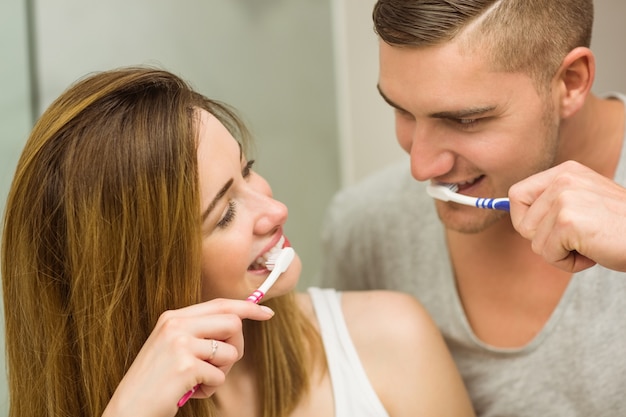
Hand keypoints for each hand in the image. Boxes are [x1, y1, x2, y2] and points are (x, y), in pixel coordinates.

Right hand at [102, 298, 273, 416]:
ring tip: (198, 381)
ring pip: (231, 352)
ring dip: (221, 373)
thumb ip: (198, 332)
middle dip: (237, 347)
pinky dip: (210, 389)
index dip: (248, 307)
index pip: (220, 304)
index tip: (267, 313)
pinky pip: (220, 376)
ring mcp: (180, 343)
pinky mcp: (185, 366)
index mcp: (173, 317)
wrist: (129, 409)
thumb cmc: (156, 382)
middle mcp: (176, 325)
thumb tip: (236, 323)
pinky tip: (191, 392)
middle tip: (221, 366)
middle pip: (233, 323)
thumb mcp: (173, 347)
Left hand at [509, 160, 625, 272]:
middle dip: (544, 240)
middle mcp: (562, 179)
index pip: (517, 195)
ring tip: (590, 244)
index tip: (545, 230)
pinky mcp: (567, 221)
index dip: (525, 219)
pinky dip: (568, 263)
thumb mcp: (585, 203)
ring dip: (560, 253)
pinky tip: (593, 253)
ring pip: (534, 242)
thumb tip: (507, 209)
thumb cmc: (621, 229)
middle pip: (521, 222)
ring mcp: (564, 199)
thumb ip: (553, 203)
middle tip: (577, 239)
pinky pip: (547, 254)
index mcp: (566, 172)